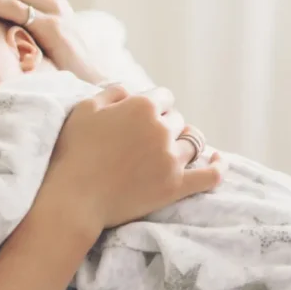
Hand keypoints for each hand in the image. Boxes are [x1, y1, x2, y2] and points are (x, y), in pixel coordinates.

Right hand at [40, 84, 221, 231]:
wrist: (74, 198)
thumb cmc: (73, 152)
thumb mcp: (85, 109)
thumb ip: (112, 92)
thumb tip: (130, 91)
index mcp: (142, 106)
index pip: (163, 97)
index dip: (153, 106)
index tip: (141, 118)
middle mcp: (162, 129)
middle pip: (177, 120)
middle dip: (165, 125)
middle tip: (146, 140)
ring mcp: (172, 159)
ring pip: (192, 143)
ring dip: (182, 144)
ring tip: (171, 151)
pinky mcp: (177, 186)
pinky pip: (210, 175)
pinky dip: (217, 166)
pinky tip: (217, 160)